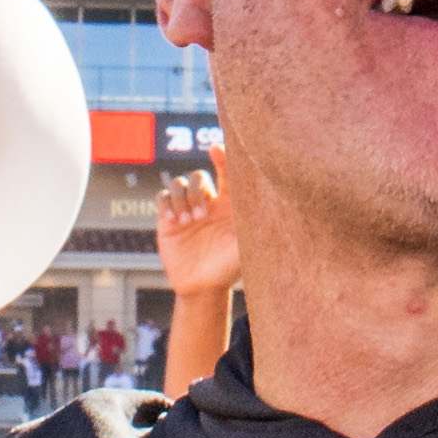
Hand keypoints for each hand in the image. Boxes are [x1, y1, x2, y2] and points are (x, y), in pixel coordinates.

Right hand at [149, 160, 242, 300]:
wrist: (200, 287)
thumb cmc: (227, 269)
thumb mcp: (243, 250)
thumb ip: (254, 230)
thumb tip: (275, 212)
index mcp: (229, 204)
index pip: (227, 173)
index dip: (222, 157)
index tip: (216, 149)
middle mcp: (208, 202)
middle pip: (199, 176)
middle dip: (198, 190)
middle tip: (201, 216)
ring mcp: (186, 208)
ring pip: (179, 183)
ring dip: (182, 198)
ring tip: (187, 221)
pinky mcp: (168, 218)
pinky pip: (163, 196)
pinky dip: (167, 203)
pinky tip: (174, 220)